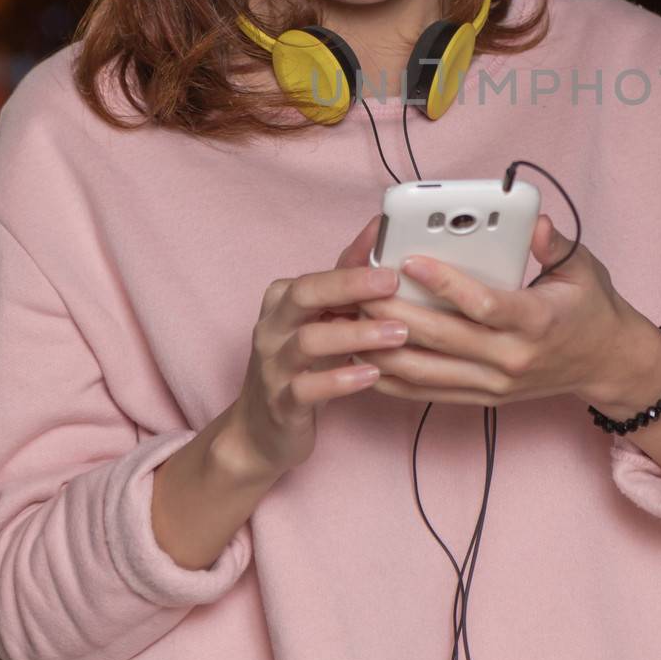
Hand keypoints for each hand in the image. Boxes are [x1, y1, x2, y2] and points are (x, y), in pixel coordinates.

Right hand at [225, 214, 412, 476]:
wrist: (262, 429)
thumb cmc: (303, 365)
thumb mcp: (323, 319)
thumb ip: (348, 278)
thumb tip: (379, 230)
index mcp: (282, 301)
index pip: (317, 275)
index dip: (355, 267)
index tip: (394, 259)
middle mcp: (271, 328)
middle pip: (303, 295)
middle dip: (349, 285)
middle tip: (393, 283)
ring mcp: (272, 366)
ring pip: (308, 341)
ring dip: (356, 334)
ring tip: (398, 334)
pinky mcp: (280, 403)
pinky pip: (306, 389)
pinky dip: (340, 381)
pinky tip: (372, 375)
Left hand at [355, 214, 646, 408]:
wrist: (605, 363)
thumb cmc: (589, 307)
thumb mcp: (583, 267)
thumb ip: (555, 244)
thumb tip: (535, 222)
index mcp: (537, 321)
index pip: (483, 304)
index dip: (444, 283)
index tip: (411, 260)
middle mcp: (512, 358)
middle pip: (444, 338)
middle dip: (397, 313)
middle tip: (362, 289)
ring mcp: (495, 384)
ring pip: (428, 372)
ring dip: (386, 349)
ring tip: (354, 322)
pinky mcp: (483, 398)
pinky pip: (429, 393)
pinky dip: (394, 380)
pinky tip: (366, 360)